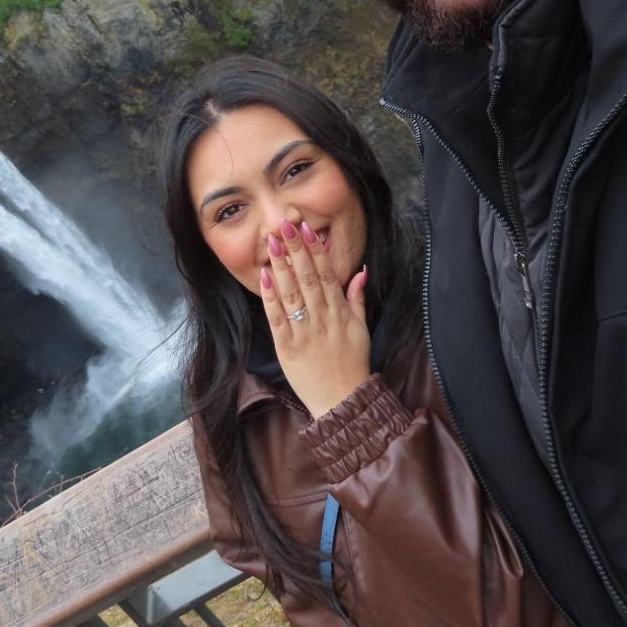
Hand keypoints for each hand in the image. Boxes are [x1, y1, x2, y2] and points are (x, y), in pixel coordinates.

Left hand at [260, 218, 370, 417]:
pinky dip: (270, 297)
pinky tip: (264, 277)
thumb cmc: (353, 364)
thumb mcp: (362, 329)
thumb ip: (358, 299)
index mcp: (340, 313)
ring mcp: (304, 332)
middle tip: (285, 226)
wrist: (343, 401)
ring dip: (281, 266)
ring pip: (291, 294)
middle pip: (307, 278)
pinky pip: (277, 318)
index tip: (308, 229)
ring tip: (271, 243)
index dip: (316, 250)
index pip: (327, 274)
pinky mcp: (287, 347)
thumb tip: (360, 271)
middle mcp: (322, 319)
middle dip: (296, 250)